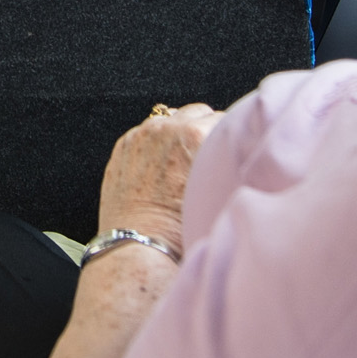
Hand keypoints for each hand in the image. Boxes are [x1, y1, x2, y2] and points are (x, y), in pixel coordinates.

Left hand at [96, 104, 219, 248]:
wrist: (140, 245)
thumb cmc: (181, 228)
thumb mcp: (217, 189)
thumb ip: (224, 160)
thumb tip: (232, 149)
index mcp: (195, 136)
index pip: (223, 117)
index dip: (227, 136)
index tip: (227, 150)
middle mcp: (168, 128)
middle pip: (198, 112)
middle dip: (203, 129)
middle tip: (205, 156)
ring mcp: (142, 134)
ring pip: (171, 118)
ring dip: (179, 132)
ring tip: (182, 160)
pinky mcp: (125, 144)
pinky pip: (147, 131)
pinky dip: (156, 142)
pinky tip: (160, 165)